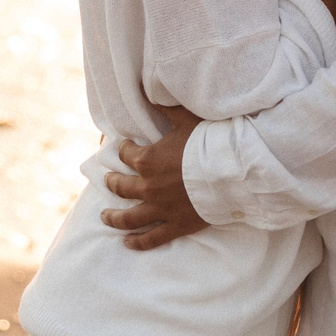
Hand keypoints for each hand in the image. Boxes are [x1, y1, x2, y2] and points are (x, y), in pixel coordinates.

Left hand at [100, 104, 208, 250]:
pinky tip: (126, 243)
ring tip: (104, 216)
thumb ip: (167, 108)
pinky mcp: (174, 225)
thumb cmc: (208, 143)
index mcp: (147, 160)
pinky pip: (151, 238)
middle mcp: (148, 187)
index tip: (122, 147)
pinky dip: (137, 242)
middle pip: (121, 186)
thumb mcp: (186, 120)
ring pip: (129, 217)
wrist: (230, 172)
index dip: (122, 149)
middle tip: (108, 180)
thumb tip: (152, 93)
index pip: (126, 154)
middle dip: (112, 182)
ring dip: (114, 217)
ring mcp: (160, 209)